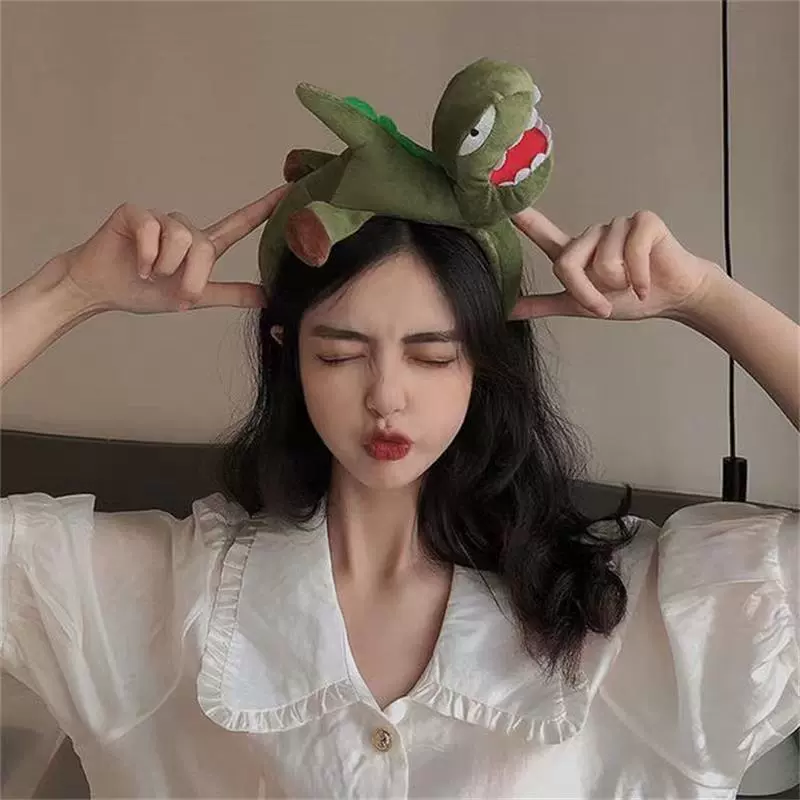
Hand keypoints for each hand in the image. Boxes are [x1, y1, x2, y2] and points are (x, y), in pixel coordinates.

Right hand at [54, 184, 290, 314]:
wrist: (101, 289)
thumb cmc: (144, 290)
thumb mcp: (194, 297)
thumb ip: (231, 294)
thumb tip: (267, 297)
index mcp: (201, 247)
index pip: (238, 225)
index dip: (263, 209)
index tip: (289, 190)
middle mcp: (184, 229)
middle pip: (204, 245)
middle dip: (191, 275)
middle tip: (174, 290)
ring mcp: (159, 219)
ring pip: (181, 237)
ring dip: (166, 266)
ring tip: (151, 275)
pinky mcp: (135, 213)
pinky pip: (152, 230)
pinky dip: (147, 256)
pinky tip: (138, 265)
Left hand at [509, 208, 724, 320]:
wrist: (672, 297)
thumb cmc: (628, 297)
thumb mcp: (579, 306)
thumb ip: (543, 304)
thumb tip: (506, 311)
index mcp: (574, 251)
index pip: (540, 231)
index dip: (521, 217)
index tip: (500, 201)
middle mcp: (591, 234)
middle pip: (567, 264)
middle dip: (587, 293)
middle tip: (607, 303)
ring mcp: (616, 224)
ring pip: (602, 263)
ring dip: (619, 285)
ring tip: (632, 284)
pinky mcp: (642, 222)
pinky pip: (630, 256)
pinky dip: (639, 279)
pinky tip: (646, 283)